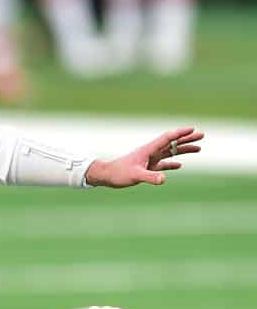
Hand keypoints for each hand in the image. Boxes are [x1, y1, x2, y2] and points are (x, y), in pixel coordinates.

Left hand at [85, 127, 203, 187]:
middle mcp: (150, 153)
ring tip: (199, 148)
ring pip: (170, 152)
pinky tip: (180, 165)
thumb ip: (150, 177)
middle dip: (187, 139)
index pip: (167, 138)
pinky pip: (163, 164)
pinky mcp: (147, 168)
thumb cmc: (119, 174)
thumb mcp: (135, 176)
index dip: (180, 133)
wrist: (106, 176)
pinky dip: (172, 164)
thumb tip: (164, 179)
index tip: (193, 129)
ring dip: (183, 150)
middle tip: (202, 135)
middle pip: (172, 143)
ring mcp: (149, 160)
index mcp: (148, 150)